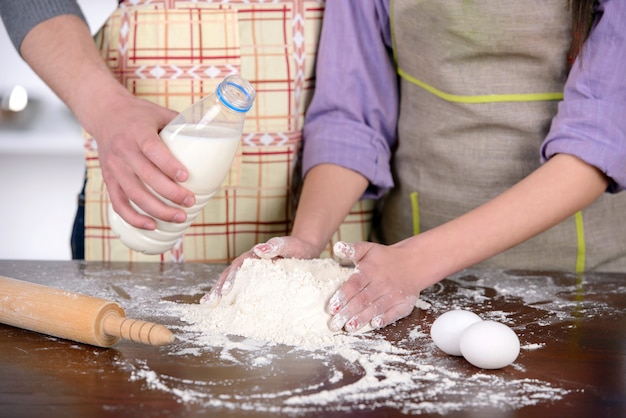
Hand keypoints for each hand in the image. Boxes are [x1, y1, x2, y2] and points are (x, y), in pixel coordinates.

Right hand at [92, 94, 195, 228]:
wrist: (104, 113)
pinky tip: (151, 225)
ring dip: (157, 210)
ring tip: (179, 217)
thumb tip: (213, 136)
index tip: (186, 177)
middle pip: (146, 177)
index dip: (169, 165)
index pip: (152, 150)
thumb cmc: (138, 115)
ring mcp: (114, 167)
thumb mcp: (159, 113)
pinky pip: (118, 203)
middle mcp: (124, 151)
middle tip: (190, 201)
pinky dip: (133, 218)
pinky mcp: (108, 179)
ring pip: (134, 194)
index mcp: (138, 132)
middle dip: (171, 193)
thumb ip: (182, 125)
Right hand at [200, 236, 320, 305]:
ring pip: (231, 282)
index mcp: (255, 255)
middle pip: (230, 274)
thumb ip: (276, 245)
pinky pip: (241, 289)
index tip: (225, 291)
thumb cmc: (297, 248)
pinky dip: (230, 297)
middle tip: (210, 302)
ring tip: (208, 305)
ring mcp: (251, 272)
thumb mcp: (290, 245)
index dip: (231, 279)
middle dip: (218, 288)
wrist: (306, 251)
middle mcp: (249, 263)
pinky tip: (223, 309)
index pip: (239, 266)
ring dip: (219, 293)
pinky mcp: (256, 282)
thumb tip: (259, 249)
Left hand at [327, 241, 421, 332]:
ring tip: (349, 327)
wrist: (414, 261)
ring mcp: (394, 294)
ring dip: (362, 319)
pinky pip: (394, 313)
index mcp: (370, 270)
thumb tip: (337, 247)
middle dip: (347, 313)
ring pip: (376, 308)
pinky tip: (375, 324)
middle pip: (362, 300)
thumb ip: (351, 249)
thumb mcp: (367, 249)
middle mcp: (381, 283)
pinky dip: (385, 319)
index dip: (342, 297)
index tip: (331, 308)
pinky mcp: (404, 303)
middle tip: (335, 324)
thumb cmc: (384, 257)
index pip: (354, 285)